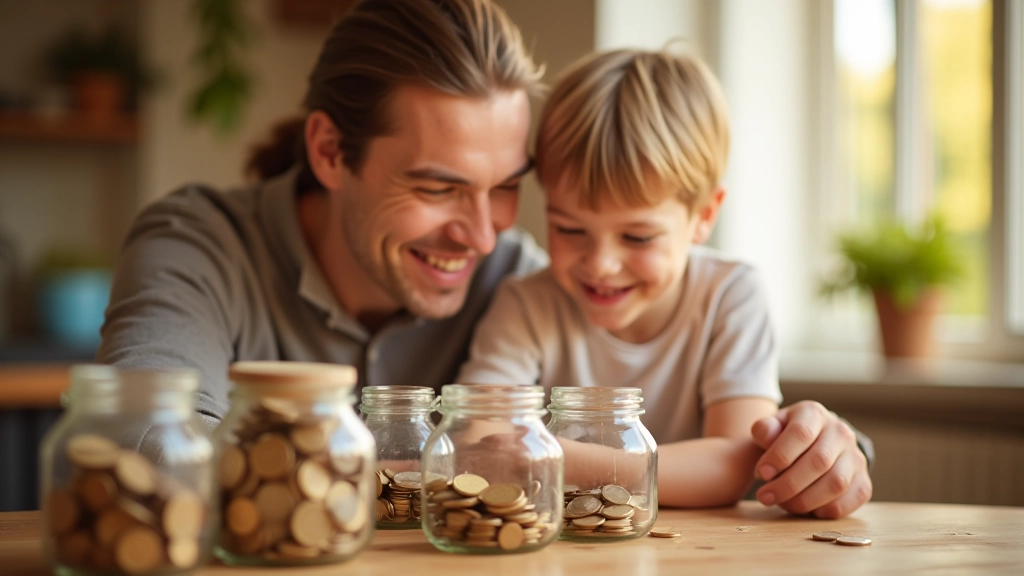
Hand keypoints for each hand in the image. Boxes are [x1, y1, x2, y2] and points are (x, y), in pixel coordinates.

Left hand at [750, 401, 871, 517]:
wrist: (815, 442)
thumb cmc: (787, 436)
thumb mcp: (772, 427)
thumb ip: (765, 429)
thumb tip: (766, 436)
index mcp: (814, 414)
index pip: (801, 433)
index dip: (780, 456)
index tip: (762, 473)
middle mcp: (840, 432)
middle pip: (819, 461)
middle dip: (788, 484)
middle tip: (765, 497)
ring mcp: (856, 457)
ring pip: (836, 484)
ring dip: (806, 500)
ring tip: (783, 504)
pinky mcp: (864, 480)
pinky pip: (854, 499)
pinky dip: (829, 509)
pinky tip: (809, 511)